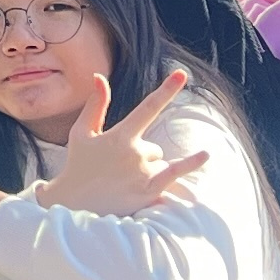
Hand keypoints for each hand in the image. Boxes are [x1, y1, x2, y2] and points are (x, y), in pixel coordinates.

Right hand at [43, 68, 207, 219]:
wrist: (74, 204)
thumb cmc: (78, 165)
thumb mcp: (82, 132)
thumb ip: (96, 105)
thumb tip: (100, 76)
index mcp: (119, 136)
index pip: (148, 108)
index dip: (166, 90)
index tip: (181, 74)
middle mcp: (134, 153)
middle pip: (154, 147)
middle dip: (141, 156)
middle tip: (117, 169)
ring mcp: (143, 173)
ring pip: (160, 162)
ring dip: (148, 169)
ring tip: (124, 182)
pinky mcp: (149, 191)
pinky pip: (174, 173)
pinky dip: (189, 164)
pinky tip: (205, 154)